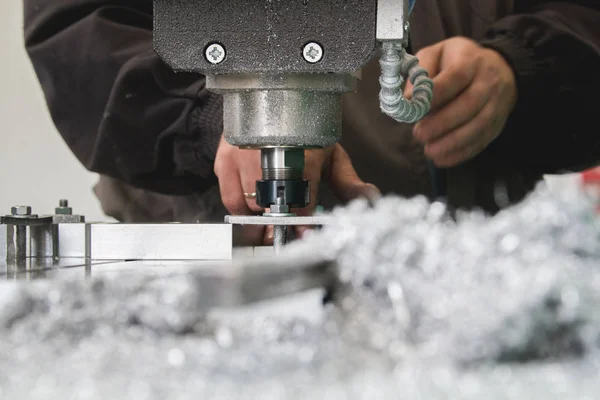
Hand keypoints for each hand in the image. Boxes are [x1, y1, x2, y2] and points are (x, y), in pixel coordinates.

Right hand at [214, 136, 379, 244]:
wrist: (271, 99)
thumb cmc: (306, 134)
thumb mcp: (331, 156)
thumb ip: (349, 183)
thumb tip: (372, 201)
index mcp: (302, 154)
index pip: (300, 203)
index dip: (301, 222)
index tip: (302, 233)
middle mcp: (268, 155)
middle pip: (272, 208)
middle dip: (278, 221)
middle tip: (283, 226)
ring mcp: (241, 157)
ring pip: (249, 207)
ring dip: (260, 214)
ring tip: (269, 207)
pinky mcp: (223, 160)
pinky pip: (231, 199)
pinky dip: (241, 206)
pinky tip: (252, 200)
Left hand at [407, 37, 516, 166]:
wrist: (499, 68)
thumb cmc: (457, 61)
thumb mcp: (436, 54)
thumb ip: (420, 73)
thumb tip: (409, 98)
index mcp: (470, 61)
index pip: (455, 77)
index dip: (435, 94)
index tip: (414, 107)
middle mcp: (487, 82)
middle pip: (469, 104)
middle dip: (442, 122)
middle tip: (419, 134)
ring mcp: (496, 104)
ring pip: (478, 126)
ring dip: (452, 142)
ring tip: (429, 150)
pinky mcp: (497, 124)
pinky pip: (482, 141)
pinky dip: (461, 153)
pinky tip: (441, 159)